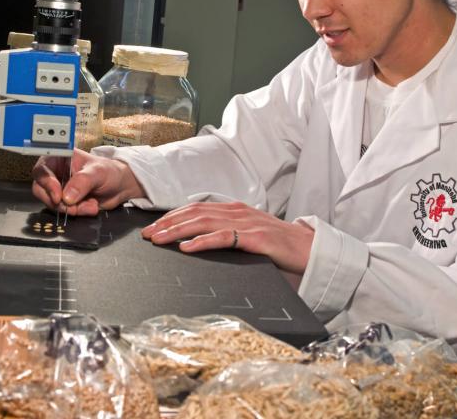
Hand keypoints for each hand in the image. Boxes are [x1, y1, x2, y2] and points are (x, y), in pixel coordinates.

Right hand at [31, 148, 145, 215]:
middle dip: (57, 202)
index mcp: (60, 158)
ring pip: (52, 203)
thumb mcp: (98, 172)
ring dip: (71, 209)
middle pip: (41, 190)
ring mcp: (60, 188)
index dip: (46, 183)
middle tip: (72, 207)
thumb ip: (82, 182)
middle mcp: (56, 172)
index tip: (58, 196)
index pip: (42, 170)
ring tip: (90, 205)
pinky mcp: (66, 201)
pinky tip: (91, 207)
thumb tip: (67, 197)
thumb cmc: (109, 171)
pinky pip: (63, 211)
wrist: (120, 186)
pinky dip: (78, 212)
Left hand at [141, 202, 314, 274]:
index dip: (172, 216)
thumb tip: (197, 241)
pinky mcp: (256, 238)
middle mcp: (237, 212)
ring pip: (204, 223)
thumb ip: (225, 234)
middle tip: (147, 235)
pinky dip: (203, 241)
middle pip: (195, 213)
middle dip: (168, 223)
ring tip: (159, 240)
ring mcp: (246, 223)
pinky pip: (224, 238)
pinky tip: (187, 247)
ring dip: (178, 231)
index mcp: (233, 210)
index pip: (196, 208)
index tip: (153, 227)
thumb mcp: (247, 235)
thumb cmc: (277, 245)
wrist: (309, 249)